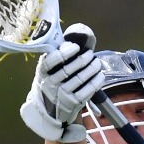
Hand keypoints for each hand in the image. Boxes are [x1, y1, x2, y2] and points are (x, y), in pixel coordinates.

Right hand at [18, 23, 102, 143]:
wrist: (50, 108)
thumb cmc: (53, 80)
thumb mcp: (50, 69)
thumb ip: (60, 54)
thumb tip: (76, 35)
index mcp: (43, 72)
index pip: (50, 62)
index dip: (64, 53)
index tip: (75, 47)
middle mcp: (50, 84)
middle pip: (68, 70)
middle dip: (83, 60)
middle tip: (90, 54)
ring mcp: (61, 95)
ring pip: (80, 79)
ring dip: (92, 68)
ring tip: (97, 62)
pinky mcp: (73, 103)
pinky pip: (87, 90)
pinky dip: (96, 81)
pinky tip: (100, 75)